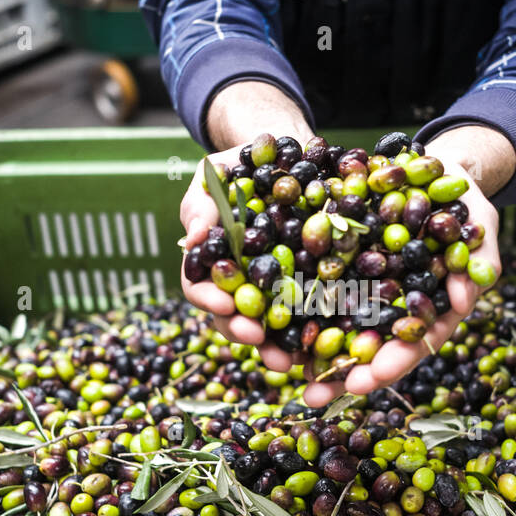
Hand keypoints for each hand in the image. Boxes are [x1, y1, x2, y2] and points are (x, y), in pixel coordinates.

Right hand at [179, 80, 312, 365]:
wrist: (281, 155)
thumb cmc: (239, 167)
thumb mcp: (213, 176)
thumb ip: (200, 204)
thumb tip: (193, 236)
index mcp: (211, 260)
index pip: (198, 286)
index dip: (208, 299)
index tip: (224, 303)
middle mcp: (238, 281)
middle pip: (231, 316)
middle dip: (241, 331)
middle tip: (255, 337)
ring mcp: (271, 288)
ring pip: (267, 325)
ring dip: (274, 347)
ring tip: (285, 360)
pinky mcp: (305, 286)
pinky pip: (306, 314)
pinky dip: (312, 333)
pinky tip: (322, 347)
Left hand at [297, 157, 501, 406]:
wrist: (429, 167)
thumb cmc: (461, 199)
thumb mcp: (478, 224)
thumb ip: (478, 260)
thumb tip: (464, 299)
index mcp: (432, 306)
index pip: (413, 343)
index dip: (391, 363)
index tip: (367, 380)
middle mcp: (395, 305)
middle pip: (370, 347)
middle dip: (343, 374)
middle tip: (315, 395)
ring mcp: (366, 287)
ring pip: (339, 326)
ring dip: (312, 353)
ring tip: (285, 375)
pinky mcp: (340, 265)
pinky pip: (315, 288)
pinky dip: (294, 309)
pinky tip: (269, 325)